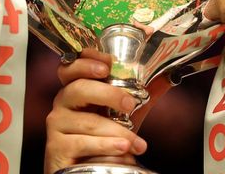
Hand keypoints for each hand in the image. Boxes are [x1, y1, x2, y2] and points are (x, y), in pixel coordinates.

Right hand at [44, 49, 149, 172]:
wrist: (89, 169)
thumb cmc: (103, 137)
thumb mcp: (123, 114)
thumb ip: (140, 96)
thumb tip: (167, 79)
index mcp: (75, 90)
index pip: (71, 68)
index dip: (86, 62)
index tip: (108, 64)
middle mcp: (62, 104)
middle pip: (80, 89)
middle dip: (109, 94)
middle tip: (131, 104)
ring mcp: (57, 126)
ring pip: (89, 122)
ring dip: (118, 132)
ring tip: (136, 142)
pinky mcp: (57, 148)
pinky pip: (84, 143)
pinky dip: (107, 146)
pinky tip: (123, 150)